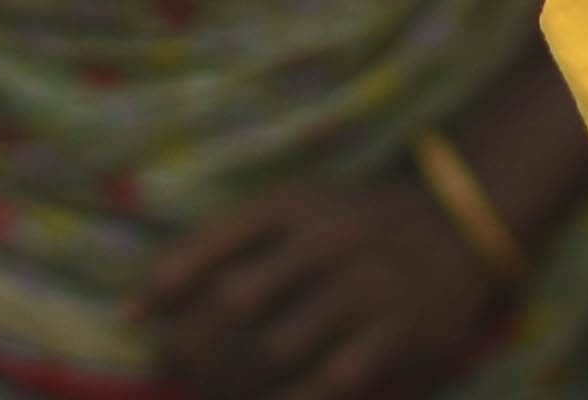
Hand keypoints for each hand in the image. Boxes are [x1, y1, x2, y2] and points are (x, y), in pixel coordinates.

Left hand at [136, 177, 502, 399]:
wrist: (455, 224)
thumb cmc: (353, 221)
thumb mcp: (297, 208)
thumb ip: (231, 242)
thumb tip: (149, 294)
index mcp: (292, 206)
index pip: (213, 242)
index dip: (166, 284)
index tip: (132, 321)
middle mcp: (323, 241)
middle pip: (236, 300)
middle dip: (191, 342)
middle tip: (166, 366)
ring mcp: (361, 287)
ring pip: (276, 347)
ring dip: (232, 380)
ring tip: (208, 393)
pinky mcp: (394, 331)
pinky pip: (329, 380)